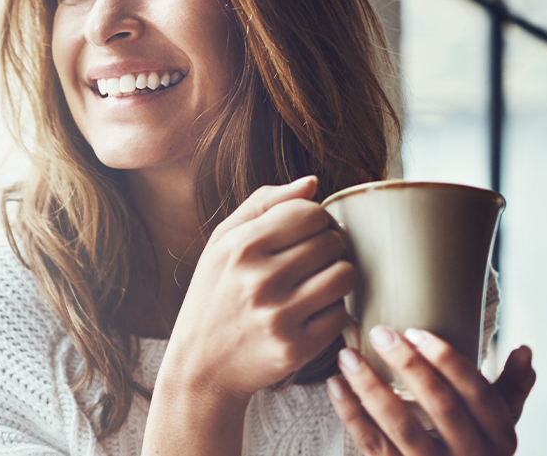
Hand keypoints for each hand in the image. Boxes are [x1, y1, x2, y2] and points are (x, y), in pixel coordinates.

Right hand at [161, 175, 356, 399]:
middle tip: (312, 261)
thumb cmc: (214, 296)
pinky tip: (310, 313)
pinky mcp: (296, 347)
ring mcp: (279, 315)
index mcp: (241, 246)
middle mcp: (259, 279)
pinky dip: (332, 311)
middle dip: (329, 247)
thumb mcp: (221, 244)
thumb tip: (312, 182)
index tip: (305, 234)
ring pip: (345, 275)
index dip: (315, 220)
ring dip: (337, 277)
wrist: (201, 364)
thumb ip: (263, 205)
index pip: (309, 212)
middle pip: (332, 242)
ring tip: (317, 283)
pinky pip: (341, 314)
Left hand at [328, 325, 536, 454]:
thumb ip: (510, 388)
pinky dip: (350, 413)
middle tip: (380, 334)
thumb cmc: (474, 449)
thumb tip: (523, 350)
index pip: (477, 395)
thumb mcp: (498, 424)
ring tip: (348, 356)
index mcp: (498, 438)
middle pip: (441, 407)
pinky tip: (336, 385)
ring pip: (401, 427)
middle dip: (409, 367)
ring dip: (371, 388)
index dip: (448, 362)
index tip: (417, 332)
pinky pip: (371, 444)